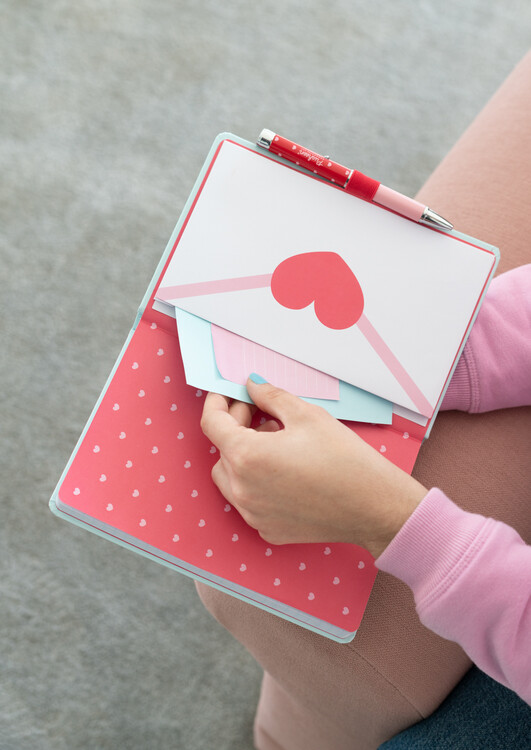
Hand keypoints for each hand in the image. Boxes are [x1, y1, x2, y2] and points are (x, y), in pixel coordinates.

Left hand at [200, 376, 426, 557]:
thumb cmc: (344, 459)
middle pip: (221, 450)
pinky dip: (256, 483)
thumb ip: (270, 396)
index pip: (212, 423)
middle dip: (236, 427)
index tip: (228, 394)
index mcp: (246, 456)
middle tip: (261, 414)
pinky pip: (248, 501)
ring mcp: (253, 514)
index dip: (217, 402)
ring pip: (229, 478)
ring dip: (241, 457)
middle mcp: (242, 489)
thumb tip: (252, 386)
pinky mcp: (268, 530)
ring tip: (275, 444)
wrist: (374, 506)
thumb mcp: (307, 415)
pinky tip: (284, 472)